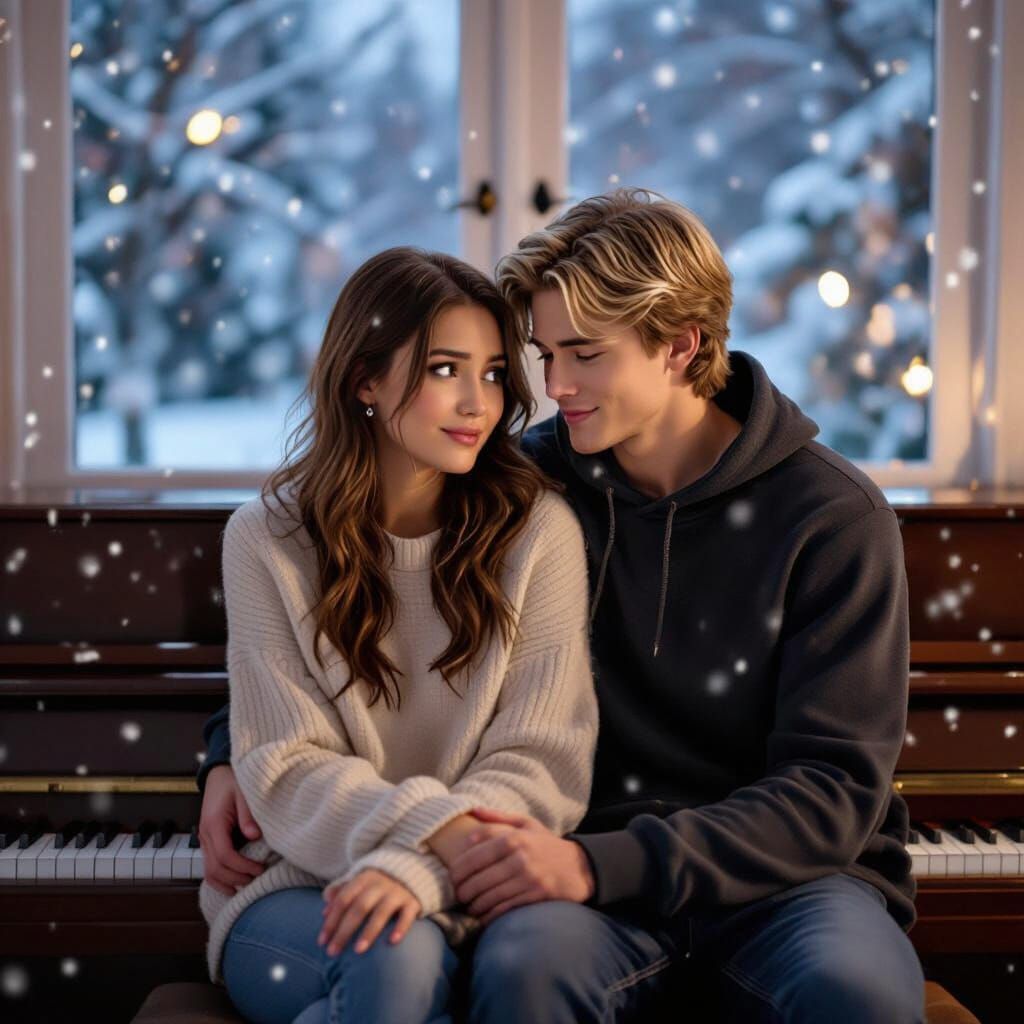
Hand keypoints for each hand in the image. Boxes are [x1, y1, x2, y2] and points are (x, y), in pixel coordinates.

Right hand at [198, 764, 264, 895]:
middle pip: (215, 869)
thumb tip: (254, 836)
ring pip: (209, 872)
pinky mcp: (208, 842)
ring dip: (226, 882)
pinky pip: (209, 866)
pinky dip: (220, 878)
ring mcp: (204, 840)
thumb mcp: (244, 793)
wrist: (219, 775)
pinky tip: (234, 884)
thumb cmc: (234, 782)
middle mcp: (205, 835)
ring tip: (247, 886)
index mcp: (214, 823)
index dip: (242, 867)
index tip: (260, 868)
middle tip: (257, 879)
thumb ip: (248, 815)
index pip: (224, 855)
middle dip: (236, 878)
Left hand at [318, 869, 421, 955]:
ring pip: (381, 912)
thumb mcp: (360, 880)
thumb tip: (324, 911)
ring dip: (369, 931)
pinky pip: (407, 914)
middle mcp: (380, 884)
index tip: (322, 942)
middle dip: (344, 931)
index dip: (331, 920)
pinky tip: (392, 942)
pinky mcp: (413, 900)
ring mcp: (397, 892)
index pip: (343, 899)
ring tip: (358, 951)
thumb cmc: (380, 882)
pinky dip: (400, 927)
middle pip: (359, 908)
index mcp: (363, 879)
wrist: (414, 868)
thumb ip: (341, 892)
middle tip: (333, 952)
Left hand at [449, 808, 595, 924]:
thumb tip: (472, 810)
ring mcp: (528, 878)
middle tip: (458, 894)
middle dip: (462, 889)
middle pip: (478, 876)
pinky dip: (489, 916)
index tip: (452, 875)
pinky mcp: (535, 896)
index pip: (474, 852)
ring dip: (473, 905)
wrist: (582, 867)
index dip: (458, 866)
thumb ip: (498, 818)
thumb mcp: (527, 824)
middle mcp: (520, 857)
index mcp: (514, 837)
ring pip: (489, 895)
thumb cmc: (548, 845)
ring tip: (468, 906)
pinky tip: (483, 917)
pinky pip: (504, 909)